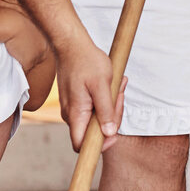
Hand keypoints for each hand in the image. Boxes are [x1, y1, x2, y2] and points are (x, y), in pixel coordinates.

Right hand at [56, 30, 125, 151]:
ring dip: (110, 106)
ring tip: (116, 86)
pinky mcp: (76, 100)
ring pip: (95, 119)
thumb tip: (108, 134)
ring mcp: (72, 107)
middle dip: (111, 118)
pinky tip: (110, 86)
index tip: (113, 134)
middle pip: (93, 132)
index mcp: (75, 113)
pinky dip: (104, 100)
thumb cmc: (86, 61)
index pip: (81, 145)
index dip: (98, 146)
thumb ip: (106, 111)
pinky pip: (93, 108)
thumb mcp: (102, 86)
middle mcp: (70, 114)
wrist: (71, 44)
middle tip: (118, 95)